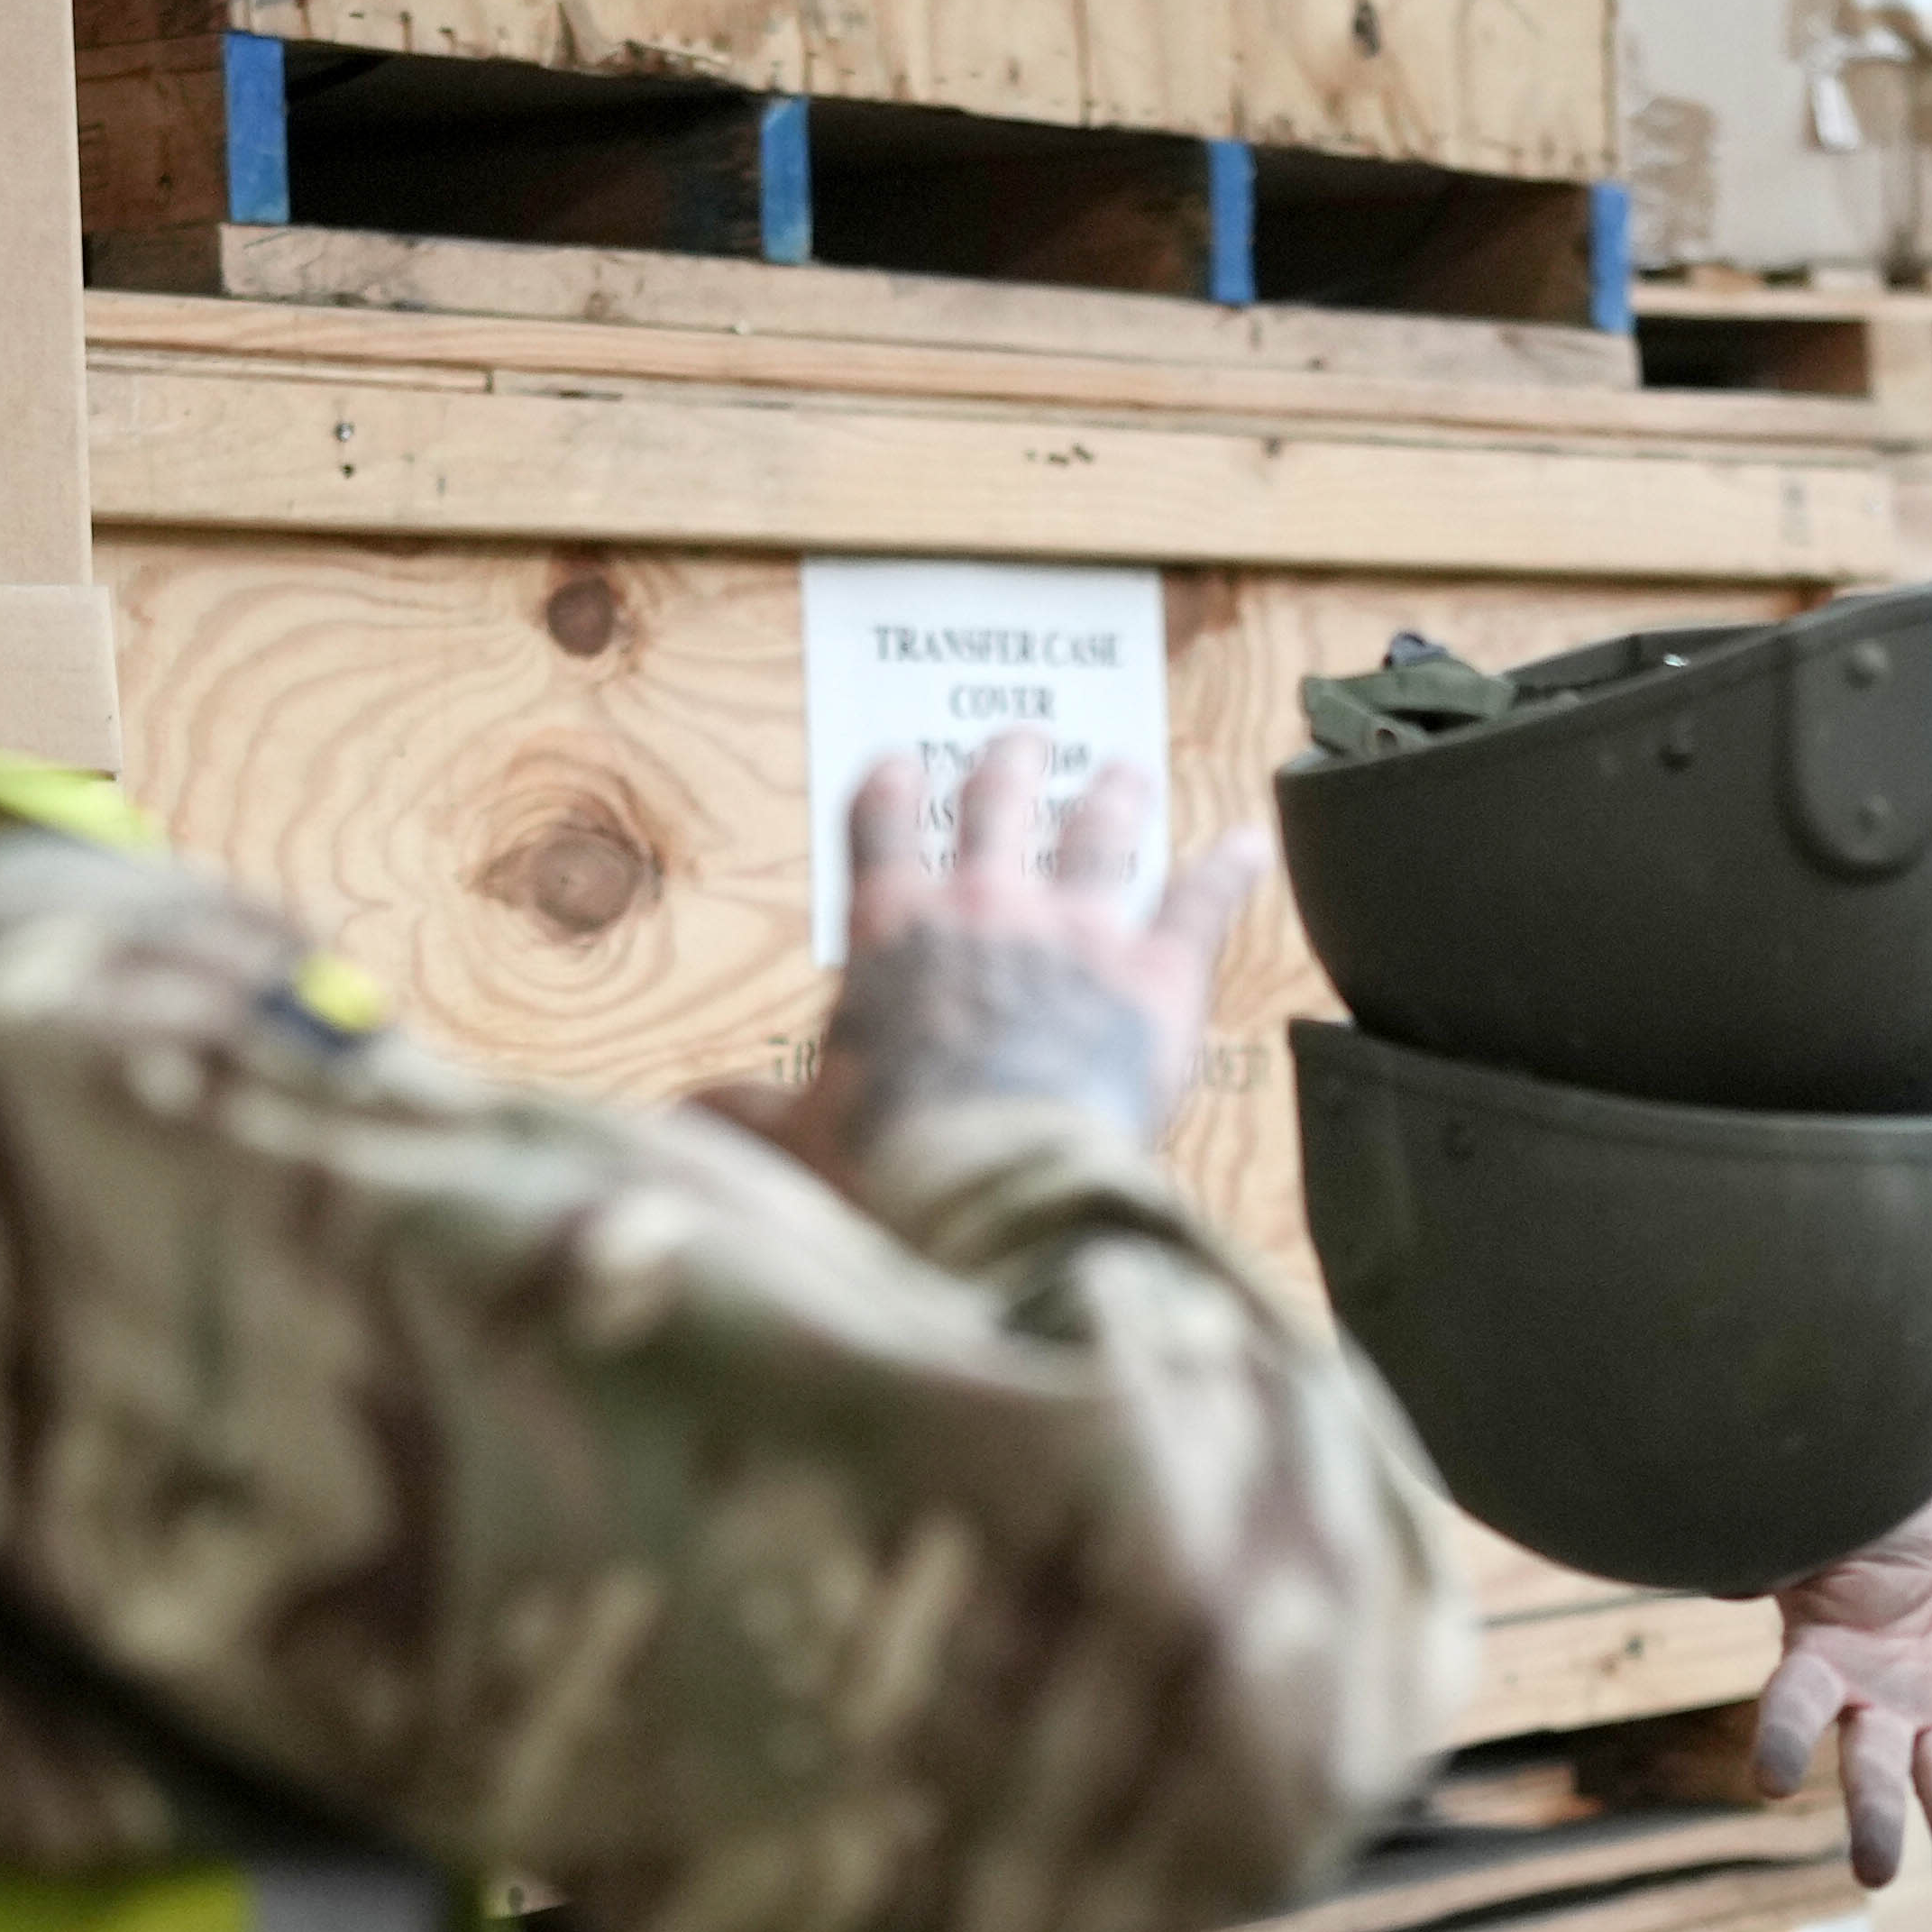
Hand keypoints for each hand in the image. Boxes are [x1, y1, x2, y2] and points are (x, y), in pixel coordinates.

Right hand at [761, 732, 1265, 1183]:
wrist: (992, 1189)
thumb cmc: (885, 1165)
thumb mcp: (794, 1139)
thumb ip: (743, 1117)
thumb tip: (680, 1124)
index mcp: (894, 931)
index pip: (883, 828)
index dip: (891, 789)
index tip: (899, 762)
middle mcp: (987, 906)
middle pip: (1000, 806)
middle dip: (1010, 766)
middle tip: (1021, 742)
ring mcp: (1080, 931)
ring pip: (1101, 834)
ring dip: (1113, 797)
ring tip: (1124, 773)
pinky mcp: (1159, 975)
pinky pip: (1202, 904)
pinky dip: (1230, 869)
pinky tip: (1251, 842)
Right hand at [1753, 1492, 1931, 1894]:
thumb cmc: (1860, 1535)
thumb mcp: (1825, 1530)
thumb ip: (1790, 1549)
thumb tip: (1726, 1577)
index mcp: (1820, 1660)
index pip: (1795, 1706)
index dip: (1786, 1740)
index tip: (1773, 1783)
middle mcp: (1877, 1705)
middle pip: (1871, 1767)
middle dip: (1873, 1816)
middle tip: (1874, 1872)